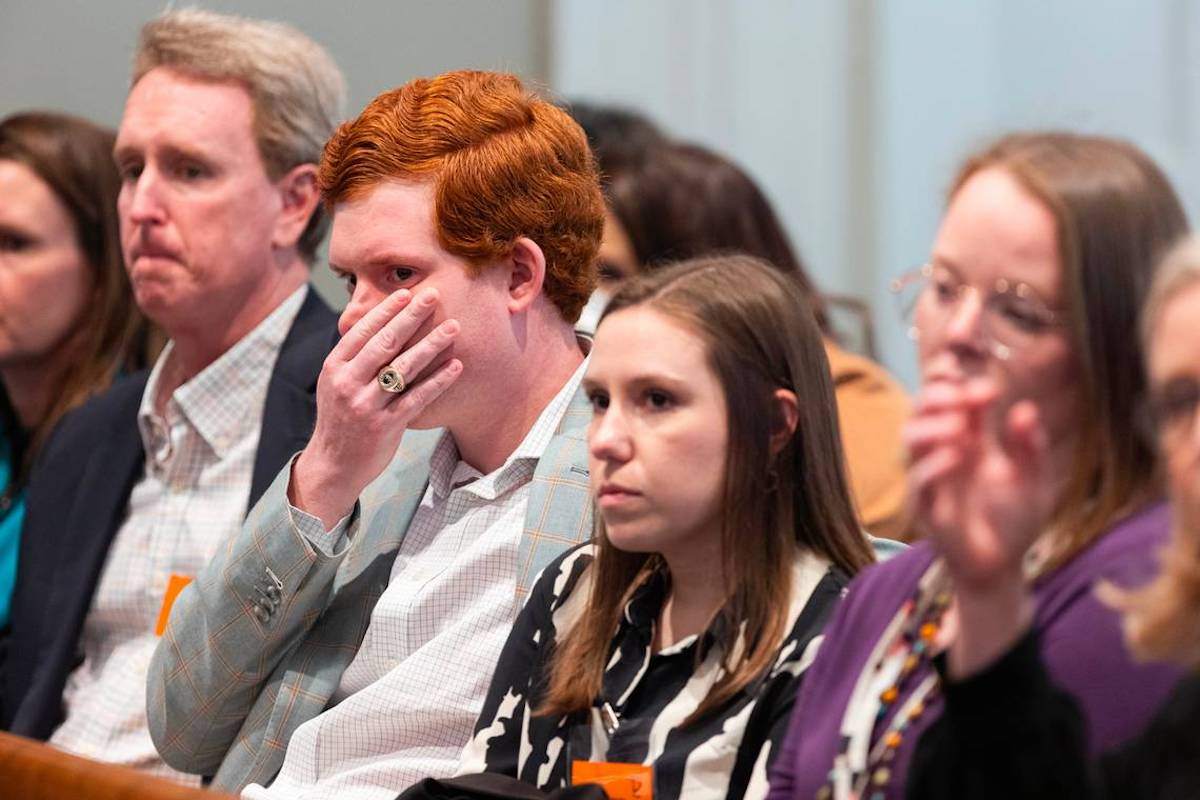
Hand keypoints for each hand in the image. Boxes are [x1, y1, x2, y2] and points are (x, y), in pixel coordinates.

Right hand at [290, 288, 462, 528]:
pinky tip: (455, 366)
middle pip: (385, 344)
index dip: (386, 311)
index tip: (407, 293)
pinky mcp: (385, 426)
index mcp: (334, 368)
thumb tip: (378, 321)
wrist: (333, 465)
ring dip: (432, 345)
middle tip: (433, 296)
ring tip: (453, 328)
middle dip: (411, 317)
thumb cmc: (341, 417)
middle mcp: (347, 384)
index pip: (363, 332)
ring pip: (404, 369)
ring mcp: (366, 406)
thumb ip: (354, 356)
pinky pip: (417, 398)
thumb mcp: (335, 383)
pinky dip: (438, 381)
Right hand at [906, 376, 1052, 589]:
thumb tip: (1025, 409)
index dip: (950, 379)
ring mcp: (930, 476)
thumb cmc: (1015, 521)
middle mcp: (944, 450)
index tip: (976, 378)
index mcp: (969, 438)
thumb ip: (1029, 446)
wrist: (1002, 566)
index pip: (947, 395)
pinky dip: (934, 465)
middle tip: (963, 393)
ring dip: (932, 425)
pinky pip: (918, 479)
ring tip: (961, 425)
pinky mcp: (924, 506)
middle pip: (921, 408)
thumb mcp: (1033, 479)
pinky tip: (960, 457)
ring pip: (909, 438)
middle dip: (937, 394)